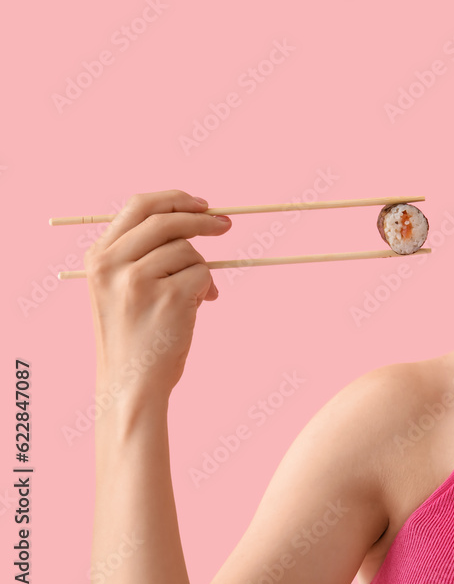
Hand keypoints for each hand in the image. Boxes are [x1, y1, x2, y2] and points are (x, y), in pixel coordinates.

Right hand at [84, 190, 231, 406]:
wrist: (130, 384)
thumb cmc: (133, 336)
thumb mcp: (119, 288)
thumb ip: (141, 254)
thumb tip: (193, 221)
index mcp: (98, 257)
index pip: (138, 206)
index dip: (174, 199)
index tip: (201, 204)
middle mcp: (113, 264)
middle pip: (166, 220)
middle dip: (202, 219)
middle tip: (226, 226)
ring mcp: (138, 280)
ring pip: (188, 250)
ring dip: (200, 269)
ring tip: (193, 296)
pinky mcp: (168, 297)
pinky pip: (202, 274)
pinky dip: (206, 288)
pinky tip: (196, 307)